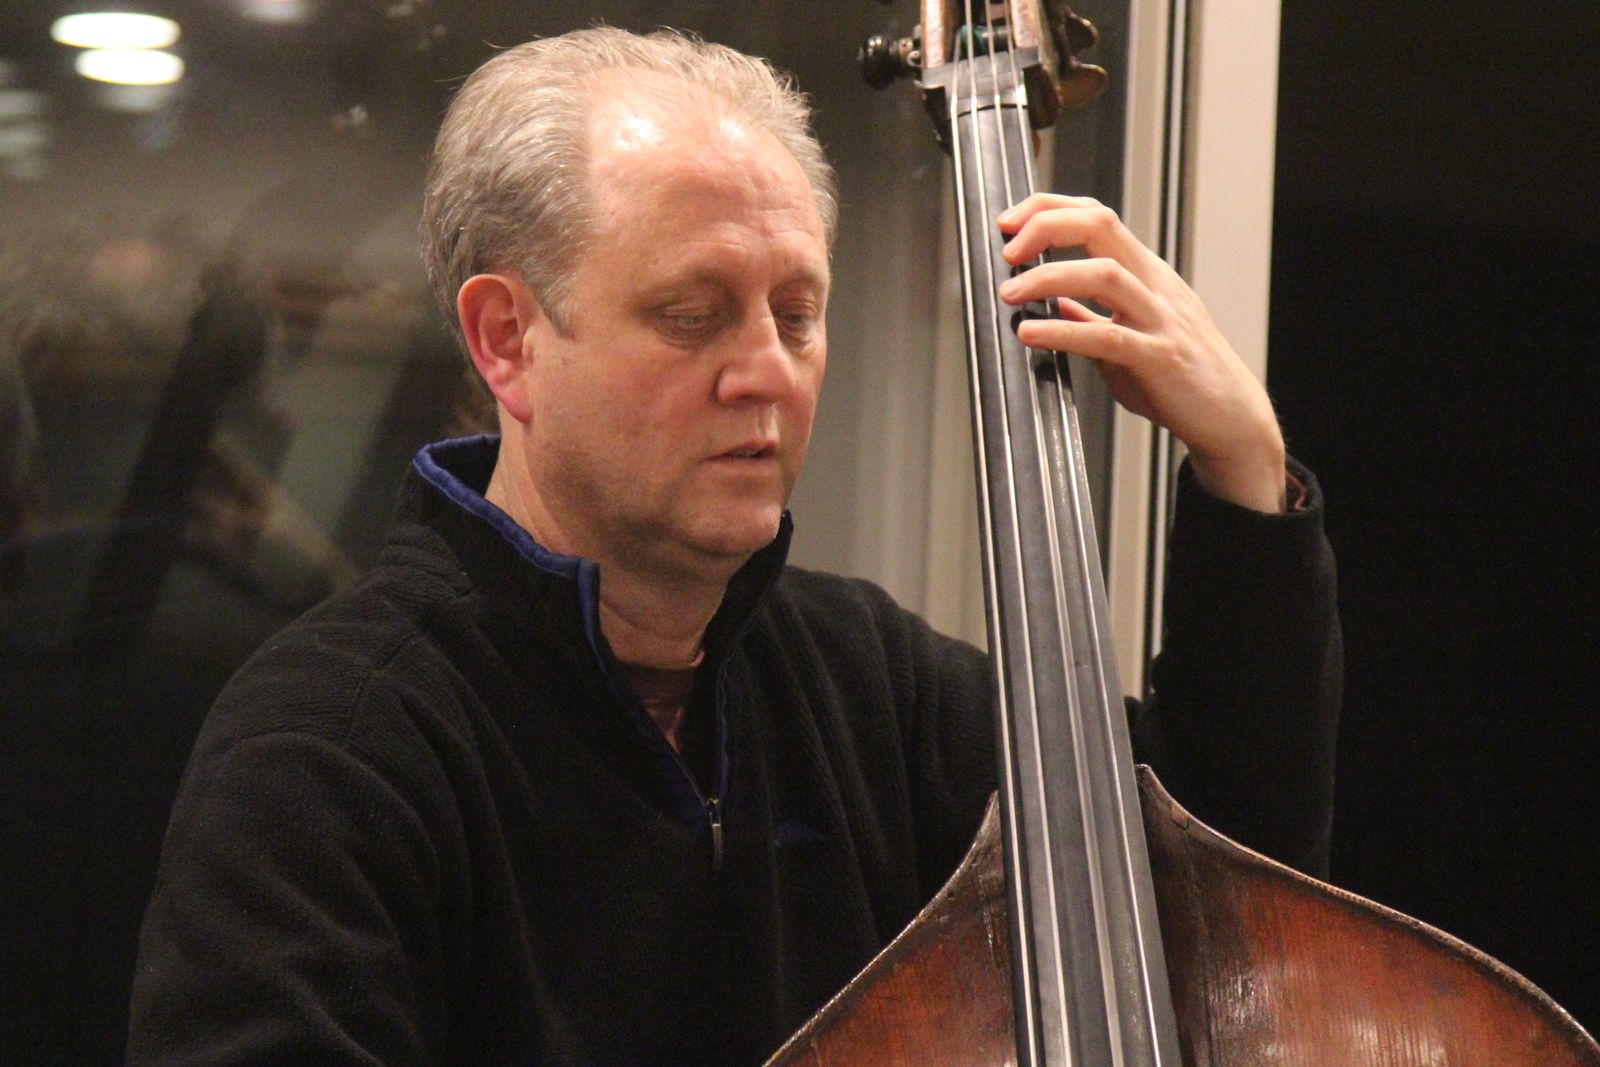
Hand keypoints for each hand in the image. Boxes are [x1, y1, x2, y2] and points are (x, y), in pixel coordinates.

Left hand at [996, 195, 1285, 512]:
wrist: (1230, 416)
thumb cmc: (1181, 376)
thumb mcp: (1129, 336)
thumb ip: (1091, 315)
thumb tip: (1053, 300)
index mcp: (1145, 273)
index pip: (1096, 216)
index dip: (1049, 209)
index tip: (1010, 222)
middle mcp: (1154, 285)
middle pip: (1101, 226)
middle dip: (1046, 226)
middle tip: (1008, 251)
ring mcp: (1160, 318)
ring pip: (1104, 273)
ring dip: (1048, 276)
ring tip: (1011, 294)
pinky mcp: (1160, 357)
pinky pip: (1107, 336)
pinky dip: (1062, 330)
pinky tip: (1031, 334)